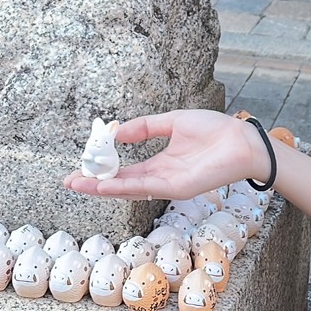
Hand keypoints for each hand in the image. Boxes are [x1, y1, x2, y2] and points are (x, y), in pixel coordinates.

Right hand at [63, 109, 264, 200]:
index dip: (103, 170)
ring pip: (128, 189)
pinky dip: (123, 186)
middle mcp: (161, 177)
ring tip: (78, 184)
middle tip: (69, 181)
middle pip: (121, 184)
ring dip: (102, 188)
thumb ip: (146, 127)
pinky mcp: (177, 188)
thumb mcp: (172, 121)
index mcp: (161, 164)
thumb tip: (118, 132)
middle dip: (94, 184)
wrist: (242, 140)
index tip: (82, 167)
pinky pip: (145, 187)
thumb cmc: (215, 130)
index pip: (126, 171)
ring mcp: (168, 185)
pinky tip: (104, 184)